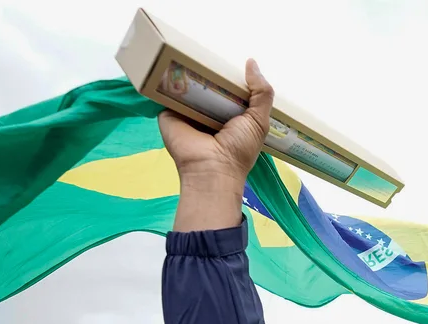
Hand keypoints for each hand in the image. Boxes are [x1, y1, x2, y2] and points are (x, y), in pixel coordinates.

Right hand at [159, 59, 273, 186]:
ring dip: (187, 69)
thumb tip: (252, 62)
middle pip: (206, 84)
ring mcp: (186, 112)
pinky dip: (167, 78)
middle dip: (208, 69)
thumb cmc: (239, 149)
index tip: (229, 56)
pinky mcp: (168, 113)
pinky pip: (166, 92)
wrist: (211, 169)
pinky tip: (170, 60)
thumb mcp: (259, 120)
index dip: (229, 76)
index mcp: (228, 115)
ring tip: (190, 49)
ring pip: (186, 85)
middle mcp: (206, 113)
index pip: (227, 89)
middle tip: (208, 48)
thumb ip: (261, 92)